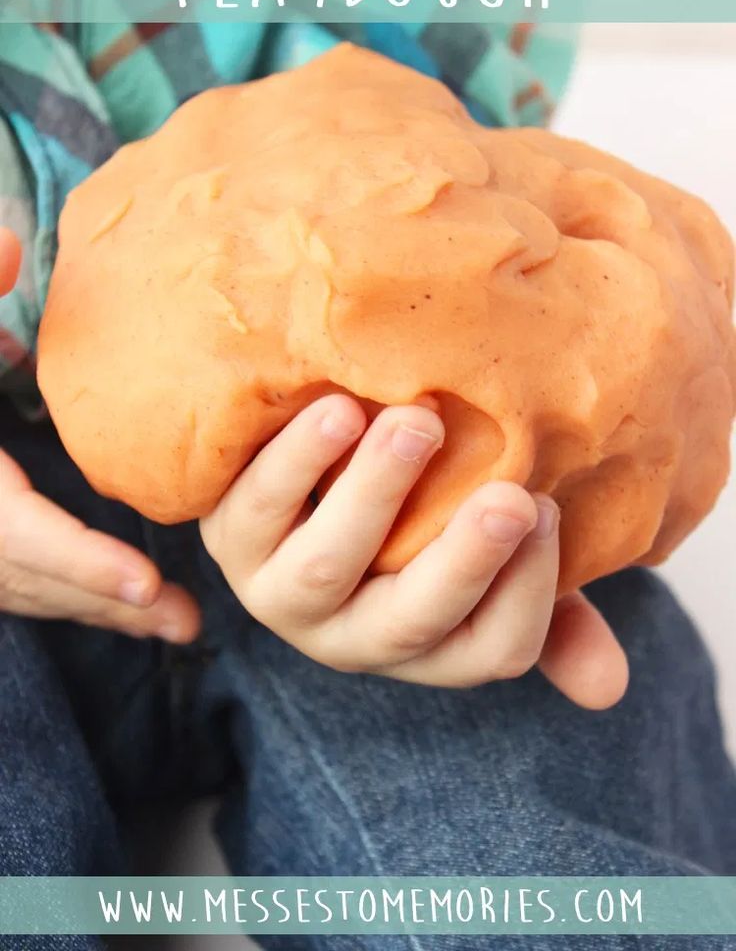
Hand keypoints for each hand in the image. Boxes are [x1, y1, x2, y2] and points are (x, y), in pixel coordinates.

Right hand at [0, 227, 199, 640]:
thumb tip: (10, 243)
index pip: (16, 535)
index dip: (78, 562)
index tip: (145, 584)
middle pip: (34, 580)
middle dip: (108, 603)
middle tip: (187, 621)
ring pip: (30, 593)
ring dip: (101, 612)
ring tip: (180, 624)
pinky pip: (24, 586)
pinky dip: (75, 596)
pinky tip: (131, 605)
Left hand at [201, 395, 628, 708]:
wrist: (302, 487)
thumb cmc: (415, 524)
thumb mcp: (482, 567)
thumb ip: (546, 607)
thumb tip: (609, 687)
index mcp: (424, 646)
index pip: (491, 648)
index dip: (527, 591)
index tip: (547, 508)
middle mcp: (350, 636)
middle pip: (411, 620)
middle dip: (465, 561)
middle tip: (512, 496)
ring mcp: (281, 592)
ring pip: (325, 567)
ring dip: (373, 497)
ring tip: (418, 424)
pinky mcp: (229, 537)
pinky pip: (254, 507)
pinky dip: (295, 461)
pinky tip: (336, 407)